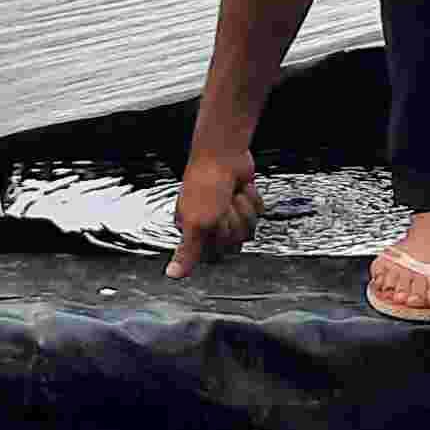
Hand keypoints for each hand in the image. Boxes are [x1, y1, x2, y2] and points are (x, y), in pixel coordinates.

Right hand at [169, 148, 263, 278]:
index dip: (220, 238)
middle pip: (235, 243)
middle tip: (223, 204)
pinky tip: (242, 187)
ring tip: (232, 194)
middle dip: (234, 222)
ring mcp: (229, 212)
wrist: (223, 153)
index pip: (215, 254)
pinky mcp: (244, 201)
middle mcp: (210, 224)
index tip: (213, 221)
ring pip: (249, 229)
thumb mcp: (196, 223)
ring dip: (244, 210)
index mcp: (193, 231)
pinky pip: (258, 213)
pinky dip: (252, 199)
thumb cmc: (205, 186)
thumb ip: (187, 253)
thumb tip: (172, 275)